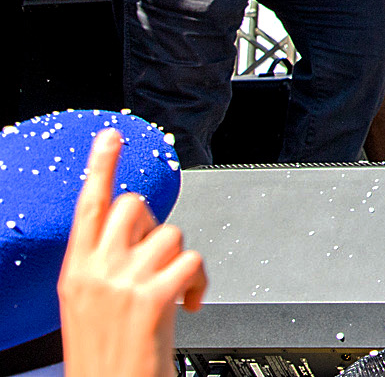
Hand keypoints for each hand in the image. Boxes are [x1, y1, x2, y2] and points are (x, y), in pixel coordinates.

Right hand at [59, 128, 206, 376]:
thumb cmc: (106, 355)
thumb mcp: (88, 304)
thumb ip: (105, 266)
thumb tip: (137, 236)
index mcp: (76, 271)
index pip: (88, 206)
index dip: (100, 166)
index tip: (112, 136)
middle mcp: (97, 271)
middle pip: (136, 206)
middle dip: (155, 223)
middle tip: (156, 257)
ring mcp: (124, 282)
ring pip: (172, 233)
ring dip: (181, 261)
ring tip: (171, 293)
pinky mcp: (154, 296)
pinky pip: (193, 261)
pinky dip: (201, 283)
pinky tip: (189, 304)